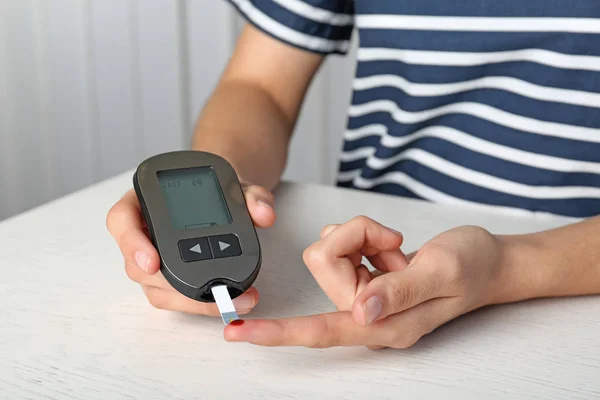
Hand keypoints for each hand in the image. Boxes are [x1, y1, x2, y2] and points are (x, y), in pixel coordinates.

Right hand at [106, 182, 275, 315]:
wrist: (224, 203)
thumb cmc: (218, 191)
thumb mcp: (237, 185)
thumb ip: (252, 194)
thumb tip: (264, 214)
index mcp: (142, 201)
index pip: (121, 221)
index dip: (131, 244)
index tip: (152, 262)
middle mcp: (141, 234)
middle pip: (137, 267)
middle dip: (173, 286)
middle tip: (208, 292)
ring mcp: (152, 261)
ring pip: (158, 291)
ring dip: (193, 302)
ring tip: (232, 301)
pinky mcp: (169, 281)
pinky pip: (176, 298)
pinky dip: (202, 304)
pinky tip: (231, 304)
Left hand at [224, 216, 505, 347]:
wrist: (489, 260)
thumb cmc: (474, 266)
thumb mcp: (442, 273)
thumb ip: (398, 292)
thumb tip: (360, 314)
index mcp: (385, 326)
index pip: (321, 331)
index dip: (278, 332)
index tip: (239, 332)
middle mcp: (367, 315)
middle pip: (323, 264)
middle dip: (356, 238)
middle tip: (394, 243)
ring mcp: (363, 295)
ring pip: (329, 249)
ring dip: (362, 236)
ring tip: (397, 248)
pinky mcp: (362, 275)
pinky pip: (339, 242)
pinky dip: (363, 234)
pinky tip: (389, 247)